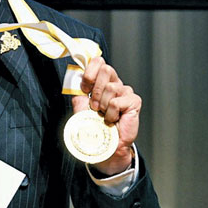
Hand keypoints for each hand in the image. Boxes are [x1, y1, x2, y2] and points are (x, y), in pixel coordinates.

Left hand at [71, 56, 139, 175]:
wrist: (106, 145)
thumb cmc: (95, 127)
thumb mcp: (81, 108)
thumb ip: (78, 93)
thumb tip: (73, 79)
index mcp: (103, 81)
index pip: (98, 61)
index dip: (89, 72)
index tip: (84, 88)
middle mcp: (115, 83)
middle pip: (106, 69)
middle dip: (96, 89)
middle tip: (95, 106)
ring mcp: (126, 92)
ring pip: (110, 87)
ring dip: (103, 105)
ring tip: (104, 115)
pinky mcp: (134, 102)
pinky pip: (117, 102)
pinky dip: (111, 113)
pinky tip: (114, 120)